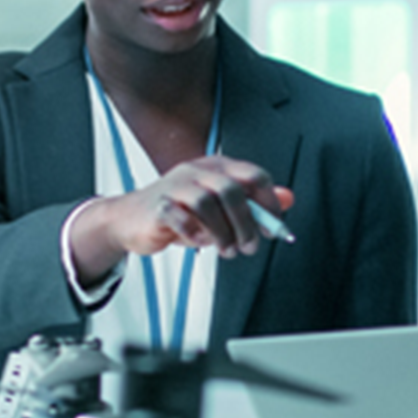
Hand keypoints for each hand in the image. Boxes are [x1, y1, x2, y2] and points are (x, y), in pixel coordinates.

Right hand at [71, 157, 293, 282]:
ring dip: (222, 233)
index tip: (273, 228)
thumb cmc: (179, 212)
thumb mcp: (221, 206)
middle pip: (232, 190)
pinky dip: (194, 235)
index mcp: (217, 167)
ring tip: (226, 249)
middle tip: (249, 246)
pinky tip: (197, 242)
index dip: (269, 203)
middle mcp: (198, 171)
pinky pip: (181, 218)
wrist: (130, 219)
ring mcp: (176, 185)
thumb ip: (253, 202)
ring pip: (208, 203)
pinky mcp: (159, 205)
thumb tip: (287, 197)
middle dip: (246, 223)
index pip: (254, 175)